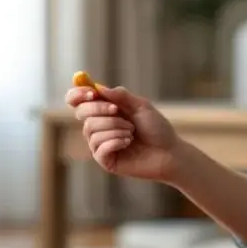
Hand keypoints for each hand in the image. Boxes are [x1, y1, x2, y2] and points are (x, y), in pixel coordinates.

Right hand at [64, 84, 180, 181]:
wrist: (168, 152)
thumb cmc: (157, 128)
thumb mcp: (140, 106)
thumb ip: (120, 95)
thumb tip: (98, 88)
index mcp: (104, 110)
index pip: (78, 101)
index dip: (78, 94)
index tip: (90, 93)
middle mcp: (99, 126)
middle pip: (81, 113)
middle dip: (99, 109)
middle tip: (116, 110)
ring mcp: (100, 143)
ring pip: (91, 129)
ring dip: (114, 127)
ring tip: (131, 132)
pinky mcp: (104, 159)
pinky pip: (99, 147)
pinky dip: (115, 141)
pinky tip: (128, 142)